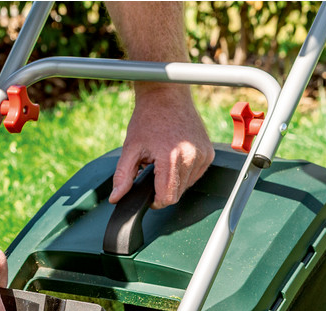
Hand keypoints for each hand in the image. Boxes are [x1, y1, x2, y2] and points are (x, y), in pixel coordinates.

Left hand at [110, 85, 213, 208]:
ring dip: (174, 181)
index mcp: (171, 158)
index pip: (167, 198)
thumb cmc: (148, 119)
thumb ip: (123, 176)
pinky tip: (176, 157)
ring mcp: (203, 155)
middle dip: (163, 189)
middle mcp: (191, 157)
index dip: (155, 201)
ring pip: (187, 186)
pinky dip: (185, 172)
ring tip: (164, 160)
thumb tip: (115, 198)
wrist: (166, 95)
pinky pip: (196, 175)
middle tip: (153, 170)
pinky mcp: (209, 153)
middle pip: (177, 194)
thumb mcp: (130, 148)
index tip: (148, 195)